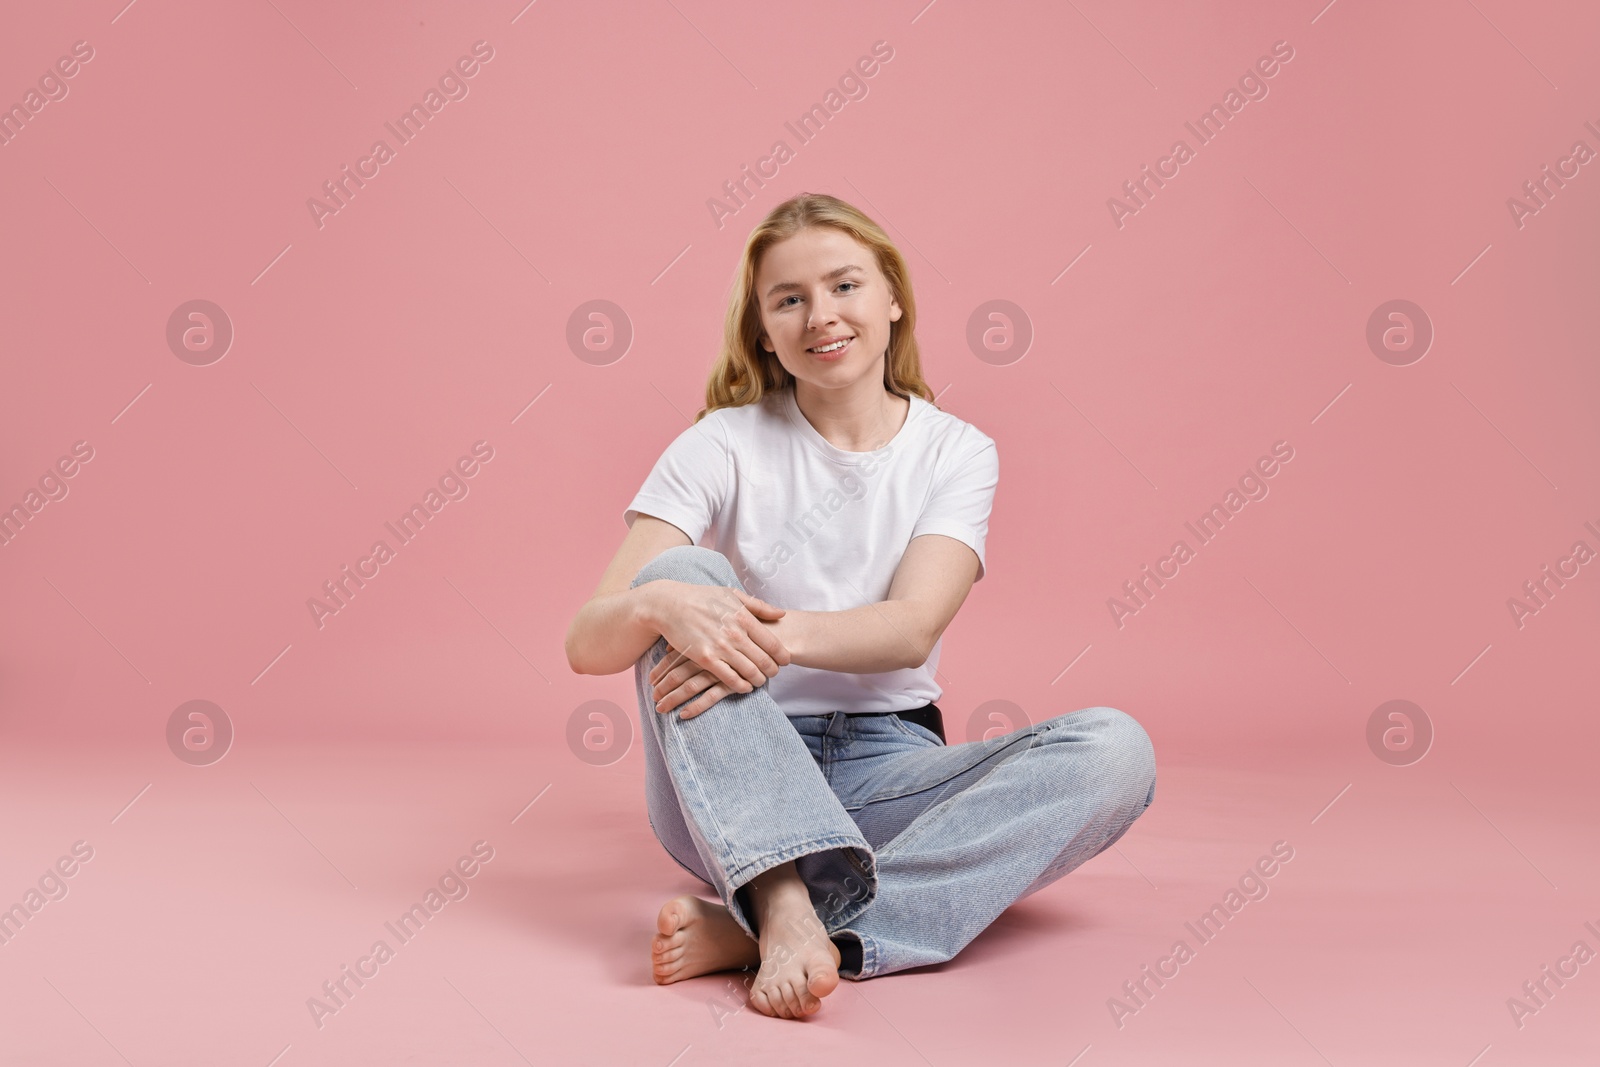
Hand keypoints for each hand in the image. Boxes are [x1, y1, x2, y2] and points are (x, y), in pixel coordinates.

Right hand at [648, 583, 790, 718]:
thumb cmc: (702, 598)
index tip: (785, 661)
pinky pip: (730, 679)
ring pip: (750, 672)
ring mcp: (721, 647)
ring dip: (759, 680)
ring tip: (760, 681)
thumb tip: (781, 614)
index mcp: (744, 617)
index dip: (783, 656)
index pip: (773, 644)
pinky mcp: (706, 658)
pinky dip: (741, 686)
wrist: (669, 604)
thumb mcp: (732, 595)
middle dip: (773, 671)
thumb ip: (759, 606)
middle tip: (773, 673)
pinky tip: (744, 687)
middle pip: (765, 661)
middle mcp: (735, 633)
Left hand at [651, 646, 733, 719]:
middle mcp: (707, 659)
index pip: (673, 659)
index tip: (651, 681)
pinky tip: (683, 715)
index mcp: (700, 646)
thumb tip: (667, 649)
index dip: (660, 671)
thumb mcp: (715, 640)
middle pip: (678, 674)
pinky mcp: (732, 685)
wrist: (772, 654)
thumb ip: (691, 642)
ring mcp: (719, 672)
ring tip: (661, 709)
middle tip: (654, 698)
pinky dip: (696, 706)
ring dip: (673, 699)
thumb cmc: (736, 649)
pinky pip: (710, 697)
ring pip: (690, 687)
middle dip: (662, 687)